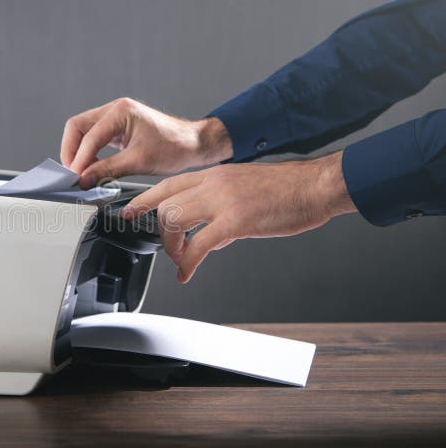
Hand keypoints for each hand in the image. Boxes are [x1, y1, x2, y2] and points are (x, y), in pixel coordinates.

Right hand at [60, 97, 232, 188]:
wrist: (194, 145)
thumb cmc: (174, 148)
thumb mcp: (138, 162)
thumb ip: (107, 170)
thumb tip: (84, 180)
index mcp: (120, 111)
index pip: (88, 136)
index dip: (79, 160)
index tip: (76, 180)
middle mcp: (115, 110)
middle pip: (77, 127)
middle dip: (71, 152)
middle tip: (72, 175)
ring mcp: (115, 118)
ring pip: (83, 133)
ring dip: (79, 153)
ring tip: (81, 174)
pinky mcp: (118, 129)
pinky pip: (94, 139)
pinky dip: (89, 154)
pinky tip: (92, 168)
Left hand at [121, 151, 356, 282]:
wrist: (315, 186)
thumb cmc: (288, 190)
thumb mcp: (244, 191)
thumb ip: (221, 210)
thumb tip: (209, 238)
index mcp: (214, 175)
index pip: (168, 184)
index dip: (145, 199)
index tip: (130, 211)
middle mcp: (212, 183)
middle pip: (165, 203)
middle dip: (159, 231)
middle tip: (169, 248)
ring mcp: (222, 200)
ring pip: (173, 219)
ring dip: (171, 244)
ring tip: (181, 258)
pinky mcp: (235, 220)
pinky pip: (199, 244)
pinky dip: (187, 262)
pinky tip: (187, 272)